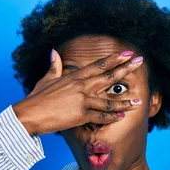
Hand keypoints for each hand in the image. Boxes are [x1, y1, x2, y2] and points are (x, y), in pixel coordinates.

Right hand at [12, 49, 143, 135]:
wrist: (29, 114)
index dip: (115, 58)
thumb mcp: (47, 79)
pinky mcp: (81, 115)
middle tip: (140, 62)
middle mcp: (81, 86)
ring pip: (109, 100)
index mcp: (75, 77)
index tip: (128, 53)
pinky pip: (100, 116)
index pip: (99, 65)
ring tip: (138, 101)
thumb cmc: (37, 97)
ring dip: (125, 101)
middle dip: (126, 69)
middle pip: (109, 76)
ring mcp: (82, 100)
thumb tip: (54, 52)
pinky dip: (112, 117)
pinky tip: (122, 116)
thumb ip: (54, 66)